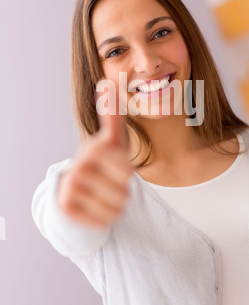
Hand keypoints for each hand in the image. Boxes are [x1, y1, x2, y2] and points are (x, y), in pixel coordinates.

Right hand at [57, 88, 132, 227]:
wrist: (75, 186)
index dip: (125, 172)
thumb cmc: (102, 161)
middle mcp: (78, 166)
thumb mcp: (112, 139)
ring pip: (114, 209)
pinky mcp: (66, 207)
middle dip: (121, 191)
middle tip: (108, 182)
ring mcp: (69, 187)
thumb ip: (113, 114)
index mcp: (94, 148)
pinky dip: (103, 218)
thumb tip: (106, 82)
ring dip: (113, 206)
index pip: (127, 171)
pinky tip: (93, 207)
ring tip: (102, 194)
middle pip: (123, 193)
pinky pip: (102, 222)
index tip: (114, 166)